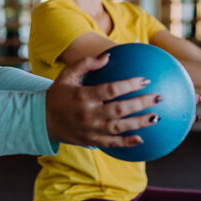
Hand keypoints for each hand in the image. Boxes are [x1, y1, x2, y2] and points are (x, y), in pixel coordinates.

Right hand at [45, 53, 159, 146]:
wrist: (42, 120)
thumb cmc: (58, 94)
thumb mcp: (66, 75)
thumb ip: (86, 64)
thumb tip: (108, 57)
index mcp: (83, 96)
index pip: (110, 90)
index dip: (129, 85)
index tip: (145, 80)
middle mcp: (88, 114)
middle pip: (119, 109)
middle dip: (141, 103)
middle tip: (158, 97)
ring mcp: (90, 129)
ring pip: (119, 127)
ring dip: (139, 123)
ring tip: (156, 117)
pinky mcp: (91, 141)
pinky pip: (111, 143)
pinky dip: (126, 142)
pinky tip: (141, 139)